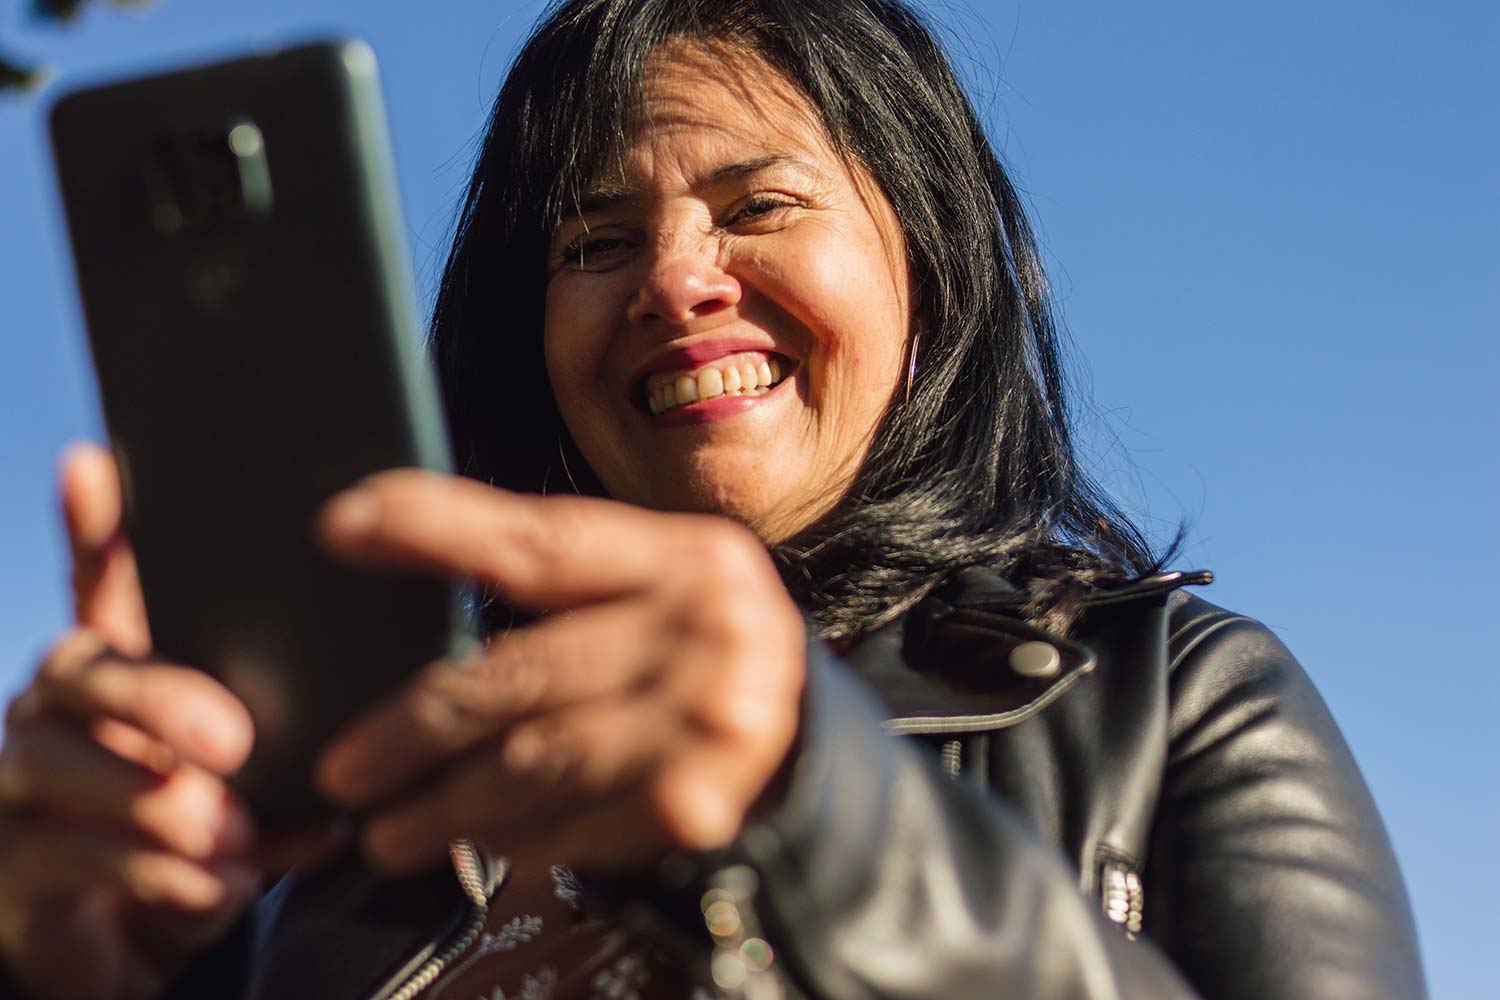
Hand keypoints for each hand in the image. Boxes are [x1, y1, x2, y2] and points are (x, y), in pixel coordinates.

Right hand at [0, 446, 328, 999]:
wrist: (132, 945)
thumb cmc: (202, 835)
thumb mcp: (253, 783)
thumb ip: (290, 760)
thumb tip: (353, 756)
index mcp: (121, 669)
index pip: (99, 583)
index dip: (95, 529)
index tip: (94, 466)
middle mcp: (55, 708)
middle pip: (85, 672)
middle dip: (160, 702)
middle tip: (234, 744)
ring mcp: (20, 781)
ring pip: (65, 766)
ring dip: (166, 809)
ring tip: (234, 837)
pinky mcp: (11, 864)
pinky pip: (76, 855)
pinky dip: (163, 876)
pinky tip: (216, 884)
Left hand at [314, 471, 805, 875]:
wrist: (808, 741)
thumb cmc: (707, 651)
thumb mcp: (661, 585)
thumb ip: (564, 577)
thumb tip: (418, 576)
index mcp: (685, 558)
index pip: (545, 539)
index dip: (439, 527)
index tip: (345, 525)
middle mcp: (704, 630)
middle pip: (523, 673)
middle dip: (413, 726)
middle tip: (345, 768)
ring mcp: (706, 722)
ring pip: (534, 763)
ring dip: (443, 805)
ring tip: (384, 829)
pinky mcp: (697, 801)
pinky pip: (572, 827)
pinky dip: (509, 841)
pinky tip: (474, 843)